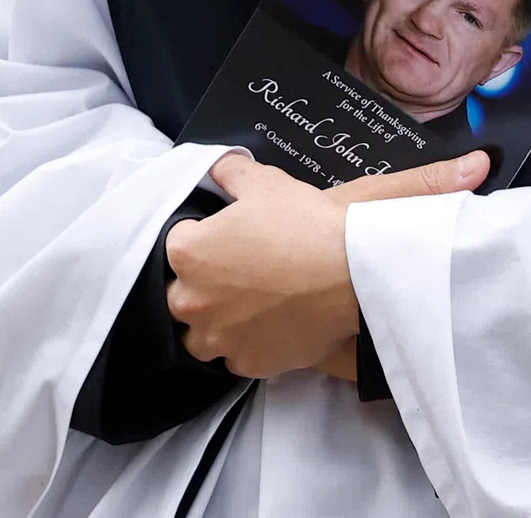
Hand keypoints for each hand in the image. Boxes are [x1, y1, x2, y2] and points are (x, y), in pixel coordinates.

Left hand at [166, 150, 489, 378]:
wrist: (353, 274)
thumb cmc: (304, 224)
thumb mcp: (265, 182)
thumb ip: (229, 171)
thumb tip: (217, 167)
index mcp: (186, 253)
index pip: (177, 242)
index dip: (203, 235)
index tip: (229, 235)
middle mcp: (191, 301)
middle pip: (180, 294)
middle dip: (202, 283)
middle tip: (240, 271)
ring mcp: (219, 338)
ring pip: (200, 336)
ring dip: (215, 322)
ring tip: (248, 306)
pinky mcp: (249, 363)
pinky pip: (237, 357)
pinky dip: (248, 344)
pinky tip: (272, 327)